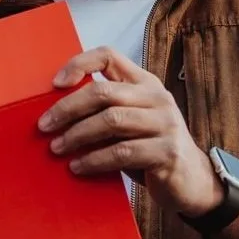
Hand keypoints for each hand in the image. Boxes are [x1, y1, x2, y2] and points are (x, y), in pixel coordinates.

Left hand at [39, 47, 221, 218]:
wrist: (193, 182)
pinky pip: (122, 152)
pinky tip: (78, 167)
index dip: (79, 64)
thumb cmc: (151, 150)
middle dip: (68, 109)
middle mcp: (157, 98)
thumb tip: (56, 114)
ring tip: (57, 148)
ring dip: (77, 136)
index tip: (55, 83)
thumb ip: (106, 112)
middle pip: (103, 92)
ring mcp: (166, 124)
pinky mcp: (168, 152)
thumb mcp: (131, 124)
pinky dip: (94, 160)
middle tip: (45, 126)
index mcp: (145, 83)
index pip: (109, 55)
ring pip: (111, 121)